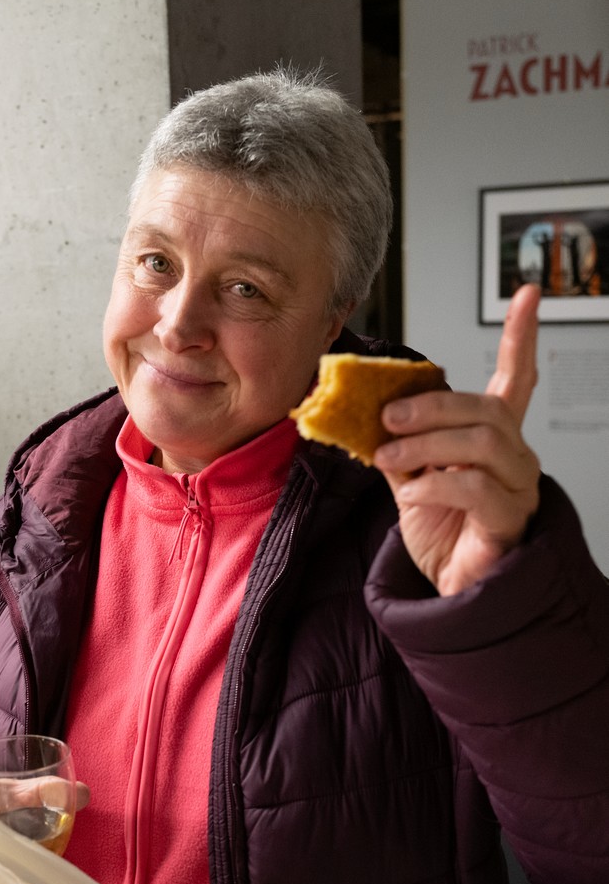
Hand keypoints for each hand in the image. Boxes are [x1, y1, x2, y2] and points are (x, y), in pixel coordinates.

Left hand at [372, 284, 541, 595]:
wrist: (448, 588)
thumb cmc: (440, 532)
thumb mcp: (407, 478)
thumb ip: (395, 443)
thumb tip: (358, 410)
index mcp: (493, 437)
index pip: (515, 378)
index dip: (521, 337)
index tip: (525, 296)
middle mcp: (514, 455)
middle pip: (484, 408)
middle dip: (430, 406)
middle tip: (387, 417)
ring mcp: (517, 486)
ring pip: (482, 442)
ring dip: (425, 444)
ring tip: (389, 458)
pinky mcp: (509, 518)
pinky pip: (477, 487)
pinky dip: (435, 485)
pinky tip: (411, 495)